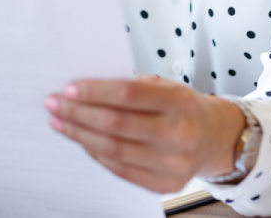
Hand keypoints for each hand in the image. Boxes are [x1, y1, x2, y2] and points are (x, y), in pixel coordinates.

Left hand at [45, 76, 245, 192]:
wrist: (216, 137)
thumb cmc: (184, 107)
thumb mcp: (165, 86)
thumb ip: (130, 86)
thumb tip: (84, 89)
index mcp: (179, 101)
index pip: (128, 95)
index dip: (94, 92)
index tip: (69, 89)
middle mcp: (179, 133)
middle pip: (116, 125)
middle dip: (78, 114)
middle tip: (55, 105)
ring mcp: (174, 163)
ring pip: (114, 150)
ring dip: (80, 136)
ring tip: (61, 123)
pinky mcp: (166, 184)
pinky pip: (120, 170)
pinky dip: (96, 154)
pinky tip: (82, 141)